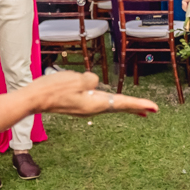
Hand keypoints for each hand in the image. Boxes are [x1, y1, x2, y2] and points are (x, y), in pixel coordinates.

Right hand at [24, 71, 157, 116]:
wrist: (34, 99)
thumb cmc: (54, 89)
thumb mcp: (77, 79)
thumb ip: (91, 80)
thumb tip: (94, 82)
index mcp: (96, 104)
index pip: (123, 103)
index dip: (140, 104)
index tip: (155, 108)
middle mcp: (93, 109)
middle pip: (119, 107)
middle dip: (136, 108)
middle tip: (152, 110)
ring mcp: (85, 108)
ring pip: (110, 106)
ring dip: (124, 106)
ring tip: (137, 109)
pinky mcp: (78, 105)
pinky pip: (99, 103)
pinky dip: (110, 103)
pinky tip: (111, 101)